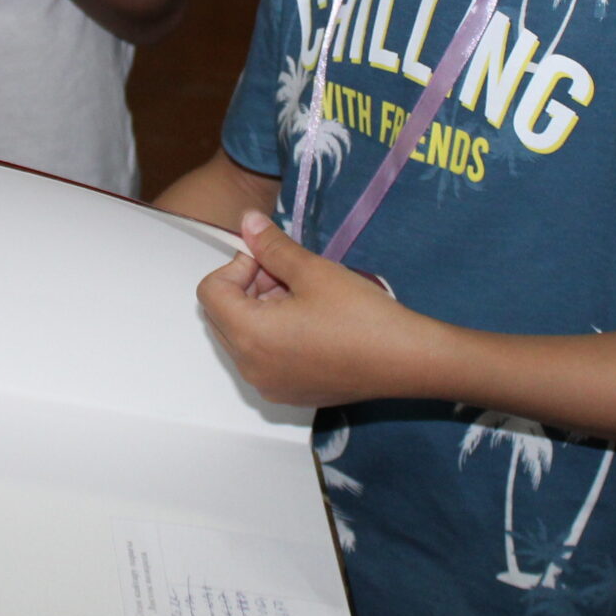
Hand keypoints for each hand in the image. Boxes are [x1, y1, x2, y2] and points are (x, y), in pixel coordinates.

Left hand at [197, 212, 440, 406]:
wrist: (406, 360)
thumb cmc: (360, 314)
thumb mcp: (312, 271)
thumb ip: (272, 246)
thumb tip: (246, 221)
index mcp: (249, 335)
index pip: (210, 291)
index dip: (236, 266)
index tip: (271, 259)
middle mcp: (250, 367)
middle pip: (221, 316)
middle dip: (246, 287)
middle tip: (288, 273)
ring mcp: (268, 385)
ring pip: (242, 337)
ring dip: (260, 309)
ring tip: (303, 295)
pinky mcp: (289, 393)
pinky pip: (263, 358)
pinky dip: (274, 335)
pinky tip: (312, 322)